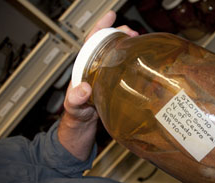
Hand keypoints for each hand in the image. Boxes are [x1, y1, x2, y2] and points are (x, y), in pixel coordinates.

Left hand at [58, 11, 138, 160]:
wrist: (83, 133)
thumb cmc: (76, 120)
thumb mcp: (74, 109)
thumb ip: (75, 100)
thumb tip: (83, 88)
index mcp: (85, 71)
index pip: (91, 42)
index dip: (101, 27)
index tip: (111, 16)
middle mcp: (96, 71)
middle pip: (106, 45)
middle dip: (119, 34)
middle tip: (132, 31)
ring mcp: (106, 78)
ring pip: (117, 56)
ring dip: (126, 46)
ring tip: (138, 41)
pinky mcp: (115, 87)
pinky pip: (123, 70)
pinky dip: (131, 62)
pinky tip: (140, 62)